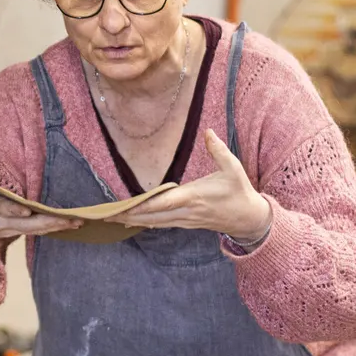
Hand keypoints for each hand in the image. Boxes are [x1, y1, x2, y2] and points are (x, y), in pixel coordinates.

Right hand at [0, 140, 80, 248]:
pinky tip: (74, 223)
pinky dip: (57, 228)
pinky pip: (41, 231)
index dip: (12, 211)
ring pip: (38, 230)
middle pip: (27, 225)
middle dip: (47, 222)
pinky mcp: (20, 231)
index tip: (25, 210)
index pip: (1, 209)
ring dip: (58, 226)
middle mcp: (2, 222)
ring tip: (79, 221)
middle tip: (68, 219)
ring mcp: (12, 229)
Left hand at [113, 130, 271, 241]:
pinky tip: (134, 221)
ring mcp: (187, 220)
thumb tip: (208, 131)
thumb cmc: (240, 192)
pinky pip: (164, 224)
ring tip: (113, 219)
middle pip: (153, 216)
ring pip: (156, 222)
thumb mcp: (233, 168)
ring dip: (135, 220)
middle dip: (130, 216)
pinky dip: (147, 222)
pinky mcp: (188, 223)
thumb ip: (218, 150)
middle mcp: (187, 211)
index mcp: (194, 196)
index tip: (124, 207)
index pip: (163, 202)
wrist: (249, 218)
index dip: (142, 206)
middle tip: (107, 216)